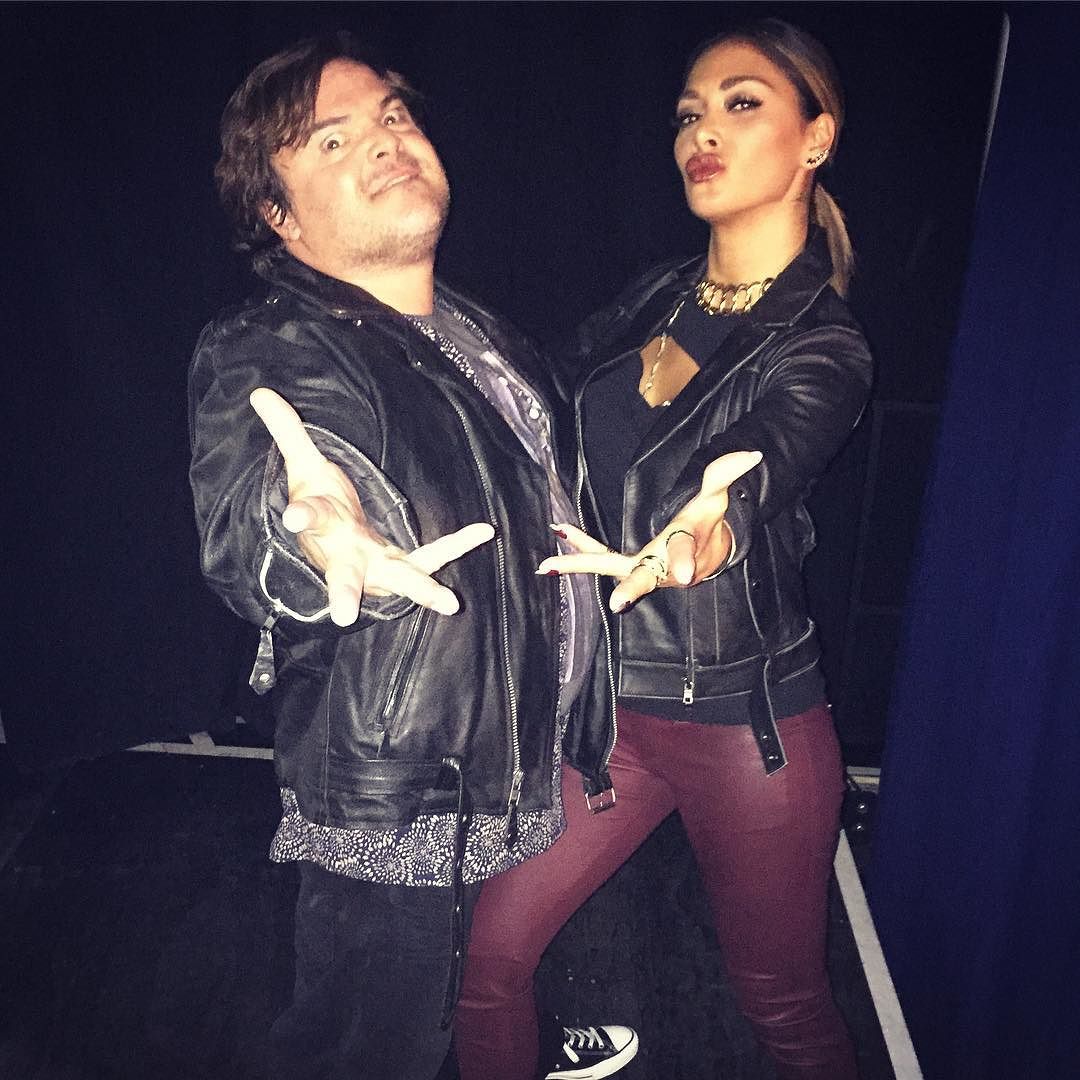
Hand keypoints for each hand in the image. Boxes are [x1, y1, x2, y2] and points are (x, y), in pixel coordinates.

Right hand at [250, 388, 493, 625]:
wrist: (332, 546)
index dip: (303, 514)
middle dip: (344, 592)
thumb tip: (258, 392)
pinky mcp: (401, 567)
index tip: (295, 515)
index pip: (311, 516)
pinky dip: (458, 545)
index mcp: (321, 525)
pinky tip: (485, 530)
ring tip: (451, 604)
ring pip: (398, 581)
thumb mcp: (304, 464)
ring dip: (422, 591)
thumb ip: (288, 431)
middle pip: (343, 575)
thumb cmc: (319, 504)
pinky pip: (433, 556)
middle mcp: (346, 555)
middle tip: (343, 614)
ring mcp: (375, 567)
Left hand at [536, 449, 761, 612]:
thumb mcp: (716, 496)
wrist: (704, 554)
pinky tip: (552, 560)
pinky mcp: (629, 569)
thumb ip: (725, 474)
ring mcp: (643, 570)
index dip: (684, 563)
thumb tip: (750, 454)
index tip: (681, 576)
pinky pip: (600, 560)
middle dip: (632, 588)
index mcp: (685, 547)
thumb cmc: (707, 522)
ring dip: (582, 565)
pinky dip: (579, 554)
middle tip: (619, 603)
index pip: (686, 553)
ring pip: (611, 568)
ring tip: (548, 565)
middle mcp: (662, 565)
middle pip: (646, 576)